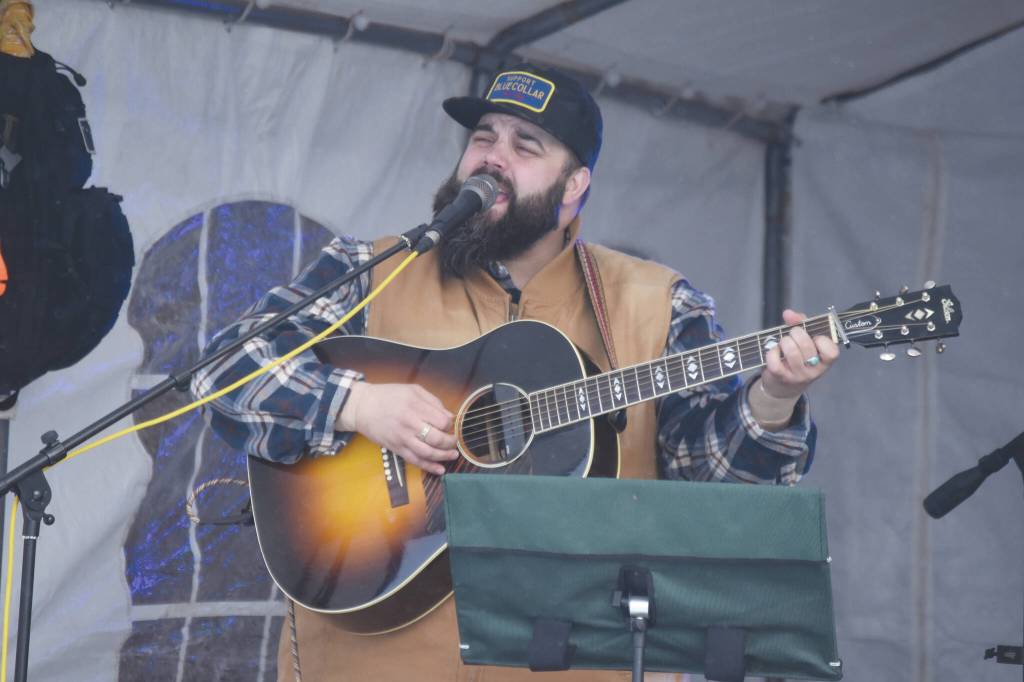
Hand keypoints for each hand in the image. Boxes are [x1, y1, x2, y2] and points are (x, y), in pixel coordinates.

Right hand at [337, 382, 458, 474]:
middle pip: (437, 438)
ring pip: (428, 453)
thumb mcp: (413, 390)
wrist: (362, 407)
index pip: (442, 421)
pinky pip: (415, 460)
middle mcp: (409, 423)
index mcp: (415, 406)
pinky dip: (429, 467)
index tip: (451, 425)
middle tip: (454, 441)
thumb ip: (433, 401)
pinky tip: (440, 469)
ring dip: (444, 456)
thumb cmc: (388, 395)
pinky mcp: (396, 449)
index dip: (450, 425)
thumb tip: (450, 416)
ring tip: (453, 455)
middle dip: (450, 442)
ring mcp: (402, 438)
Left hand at [760, 309, 839, 399]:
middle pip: (807, 346)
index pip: (831, 352)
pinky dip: (772, 352)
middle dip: (796, 333)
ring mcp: (798, 375)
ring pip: (791, 351)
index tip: (814, 337)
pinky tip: (774, 351)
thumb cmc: (797, 359)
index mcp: (824, 361)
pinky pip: (775, 361)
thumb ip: (801, 324)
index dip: (822, 340)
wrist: (783, 387)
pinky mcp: (781, 377)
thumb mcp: (805, 342)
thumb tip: (789, 314)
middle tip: (792, 334)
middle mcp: (814, 370)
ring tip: (783, 342)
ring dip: (784, 341)